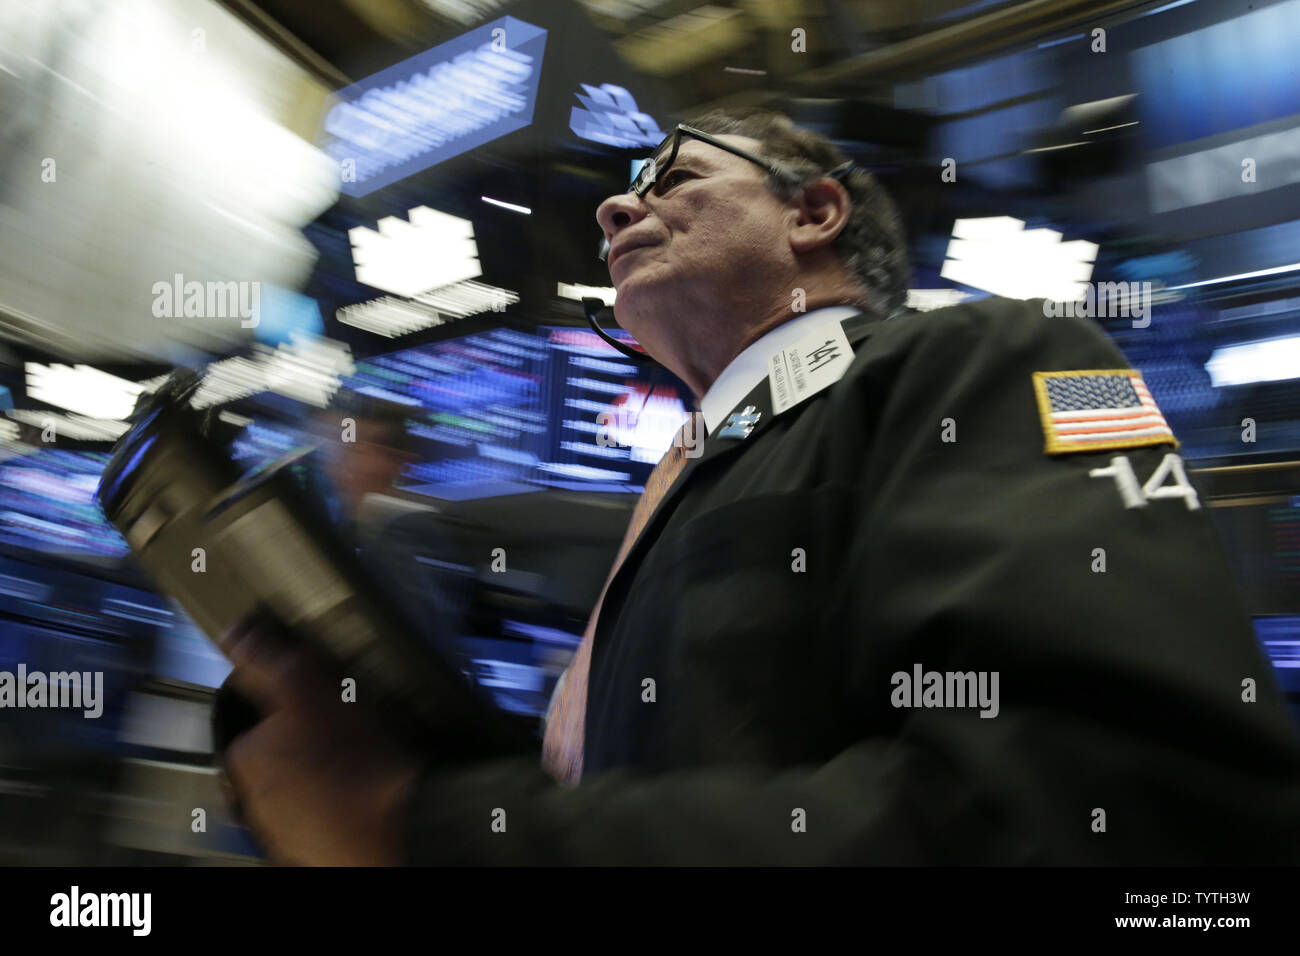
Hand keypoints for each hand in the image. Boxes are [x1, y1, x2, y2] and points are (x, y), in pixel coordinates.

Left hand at [216, 619, 421, 864]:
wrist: (395, 826)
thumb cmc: (353, 759)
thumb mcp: (306, 687)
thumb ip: (265, 660)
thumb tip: (235, 634)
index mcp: (247, 753)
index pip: (262, 719)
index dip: (296, 706)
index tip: (325, 704)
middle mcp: (256, 797)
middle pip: (280, 755)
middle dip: (307, 744)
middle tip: (348, 733)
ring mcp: (285, 827)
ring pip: (302, 788)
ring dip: (324, 776)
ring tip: (363, 764)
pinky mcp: (314, 848)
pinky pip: (322, 818)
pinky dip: (339, 806)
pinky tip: (366, 793)